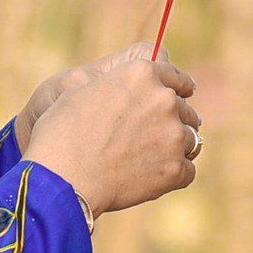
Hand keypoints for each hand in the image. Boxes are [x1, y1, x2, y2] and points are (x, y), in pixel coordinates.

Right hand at [22, 57, 199, 214]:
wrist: (63, 176)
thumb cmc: (62, 133)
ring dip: (174, 148)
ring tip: (146, 160)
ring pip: (190, 140)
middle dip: (172, 121)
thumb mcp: (83, 90)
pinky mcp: (175, 169)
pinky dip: (172, 175)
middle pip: (184, 109)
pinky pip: (187, 170)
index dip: (177, 87)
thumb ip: (117, 86)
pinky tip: (149, 179)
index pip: (175, 76)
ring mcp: (173, 135)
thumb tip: (132, 93)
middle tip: (150, 138)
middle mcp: (164, 99)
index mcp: (141, 73)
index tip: (181, 95)